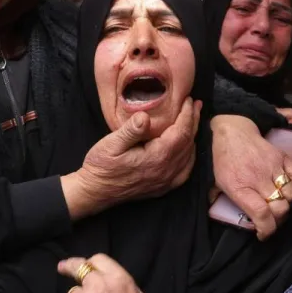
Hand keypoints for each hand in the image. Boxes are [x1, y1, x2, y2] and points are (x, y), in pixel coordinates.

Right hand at [62, 99, 199, 219]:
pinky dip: (189, 154)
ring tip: (193, 120)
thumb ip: (131, 130)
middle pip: (188, 142)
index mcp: (157, 157)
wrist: (95, 192)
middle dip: (193, 121)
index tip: (188, 100)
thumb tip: (145, 116)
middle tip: (196, 105)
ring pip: (189, 155)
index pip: (181, 132)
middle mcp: (166, 170)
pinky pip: (185, 170)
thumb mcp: (111, 144)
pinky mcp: (163, 187)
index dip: (187, 114)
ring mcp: (166, 181)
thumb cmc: (102, 166)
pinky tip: (187, 147)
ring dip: (192, 136)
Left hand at [209, 115, 291, 240]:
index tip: (263, 234)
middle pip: (280, 208)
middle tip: (272, 219)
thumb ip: (221, 200)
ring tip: (280, 203)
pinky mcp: (282, 157)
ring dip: (288, 204)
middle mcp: (258, 179)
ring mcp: (273, 167)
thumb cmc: (224, 159)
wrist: (233, 131)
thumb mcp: (217, 182)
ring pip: (291, 195)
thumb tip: (226, 215)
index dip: (267, 229)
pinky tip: (289, 189)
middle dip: (278, 220)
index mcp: (240, 187)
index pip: (262, 213)